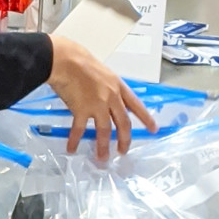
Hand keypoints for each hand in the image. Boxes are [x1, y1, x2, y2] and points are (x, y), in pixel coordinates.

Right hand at [46, 35, 154, 158]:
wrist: (65, 60)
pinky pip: (80, 129)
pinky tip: (72, 148)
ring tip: (102, 158)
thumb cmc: (79, 61)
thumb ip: (106, 87)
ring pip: (105, 131)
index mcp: (118, 86)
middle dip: (125, 139)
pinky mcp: (82, 110)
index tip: (154, 129)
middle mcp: (112, 97)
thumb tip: (104, 99)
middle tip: (123, 151)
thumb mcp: (101, 73)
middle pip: (124, 123)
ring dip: (103, 146)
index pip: (136, 105)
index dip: (146, 118)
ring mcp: (98, 104)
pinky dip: (75, 140)